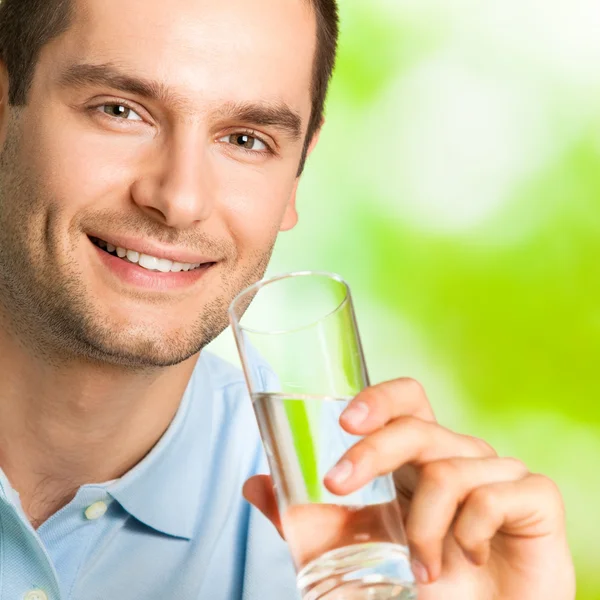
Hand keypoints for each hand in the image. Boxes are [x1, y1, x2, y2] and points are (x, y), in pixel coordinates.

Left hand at [244, 379, 575, 599]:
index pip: (407, 400)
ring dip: (422, 526)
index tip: (343, 420)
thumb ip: (308, 520)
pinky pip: (494, 496)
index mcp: (418, 458)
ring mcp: (498, 472)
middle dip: (372, 451)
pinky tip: (469, 559)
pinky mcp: (534, 496)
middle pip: (418, 425)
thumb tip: (253, 485)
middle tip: (337, 484)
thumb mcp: (356, 551)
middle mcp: (458, 455)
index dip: (380, 398)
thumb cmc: (424, 587)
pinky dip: (470, 535)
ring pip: (450, 469)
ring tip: (421, 569)